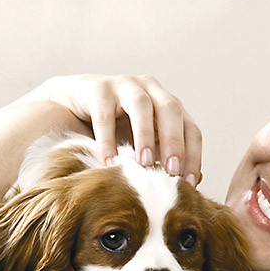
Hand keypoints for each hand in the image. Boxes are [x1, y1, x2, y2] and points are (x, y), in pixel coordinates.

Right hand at [24, 74, 202, 185]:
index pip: (190, 128)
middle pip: (171, 110)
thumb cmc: (116, 126)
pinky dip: (108, 140)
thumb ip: (163, 157)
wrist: (76, 102)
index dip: (193, 155)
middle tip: (172, 172)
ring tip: (144, 163)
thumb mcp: (143, 142)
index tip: (189, 184)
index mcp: (167, 104)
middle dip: (174, 142)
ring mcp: (125, 85)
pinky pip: (105, 115)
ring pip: (141, 106)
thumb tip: (193, 182)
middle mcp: (151, 90)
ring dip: (145, 136)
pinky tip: (109, 162)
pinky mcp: (99, 89)